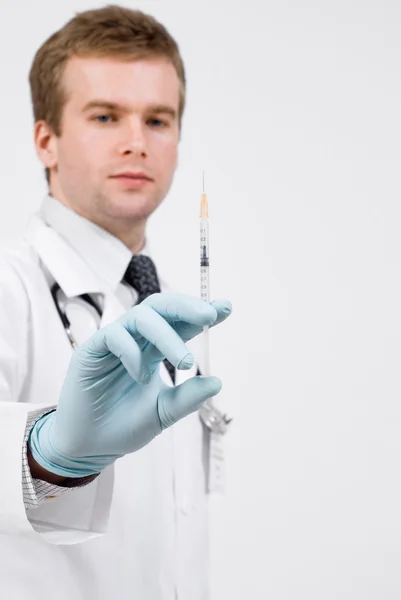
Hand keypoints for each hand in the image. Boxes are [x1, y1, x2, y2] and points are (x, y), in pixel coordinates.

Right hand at [29, 293, 231, 476]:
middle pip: (161, 306)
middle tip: (210, 315)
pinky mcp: (91, 350)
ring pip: (141, 316)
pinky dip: (132, 352)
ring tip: (185, 363)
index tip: (226, 308)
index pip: (180, 323)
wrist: (90, 447)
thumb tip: (217, 382)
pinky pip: (114, 335)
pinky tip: (141, 376)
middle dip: (186, 306)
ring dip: (167, 335)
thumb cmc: (124, 426)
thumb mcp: (164, 413)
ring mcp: (113, 342)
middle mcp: (136, 340)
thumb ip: (188, 398)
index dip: (202, 313)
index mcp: (154, 350)